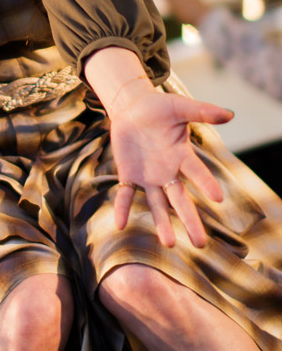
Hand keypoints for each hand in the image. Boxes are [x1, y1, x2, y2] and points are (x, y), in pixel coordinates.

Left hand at [110, 87, 231, 247]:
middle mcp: (168, 171)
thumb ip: (203, 111)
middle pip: (180, 199)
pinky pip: (126, 194)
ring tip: (169, 244)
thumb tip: (231, 114)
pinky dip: (123, 208)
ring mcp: (148, 176)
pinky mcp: (129, 174)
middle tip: (200, 243)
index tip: (218, 198)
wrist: (132, 108)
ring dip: (161, 223)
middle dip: (189, 219)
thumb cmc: (159, 108)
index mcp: (182, 156)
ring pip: (157, 204)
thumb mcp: (180, 107)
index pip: (197, 172)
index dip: (207, 183)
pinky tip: (120, 224)